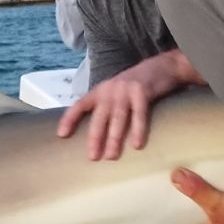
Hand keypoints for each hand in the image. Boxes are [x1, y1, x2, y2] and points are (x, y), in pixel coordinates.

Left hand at [56, 51, 196, 159]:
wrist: (162, 67)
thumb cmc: (136, 85)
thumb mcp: (116, 91)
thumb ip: (106, 106)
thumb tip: (97, 133)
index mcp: (100, 91)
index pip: (80, 105)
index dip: (69, 119)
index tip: (61, 135)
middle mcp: (110, 90)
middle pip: (99, 117)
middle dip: (95, 138)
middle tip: (93, 157)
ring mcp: (126, 90)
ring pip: (118, 118)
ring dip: (114, 139)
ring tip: (111, 156)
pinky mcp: (142, 92)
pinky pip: (139, 114)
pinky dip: (138, 130)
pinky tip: (136, 144)